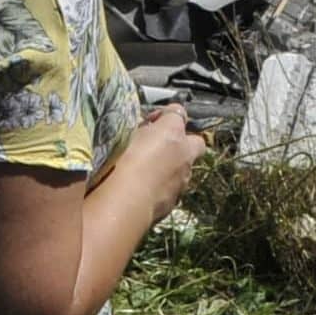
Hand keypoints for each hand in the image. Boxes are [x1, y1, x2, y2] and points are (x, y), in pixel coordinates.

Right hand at [103, 105, 207, 224]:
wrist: (125, 202)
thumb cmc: (121, 161)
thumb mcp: (127, 133)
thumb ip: (141, 129)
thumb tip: (144, 130)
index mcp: (172, 132)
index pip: (178, 112)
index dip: (165, 116)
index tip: (150, 122)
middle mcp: (184, 155)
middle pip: (194, 142)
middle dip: (181, 143)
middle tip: (159, 146)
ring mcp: (182, 181)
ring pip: (184, 168)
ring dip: (172, 167)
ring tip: (146, 171)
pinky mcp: (174, 202)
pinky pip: (173, 189)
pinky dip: (163, 187)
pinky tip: (144, 190)